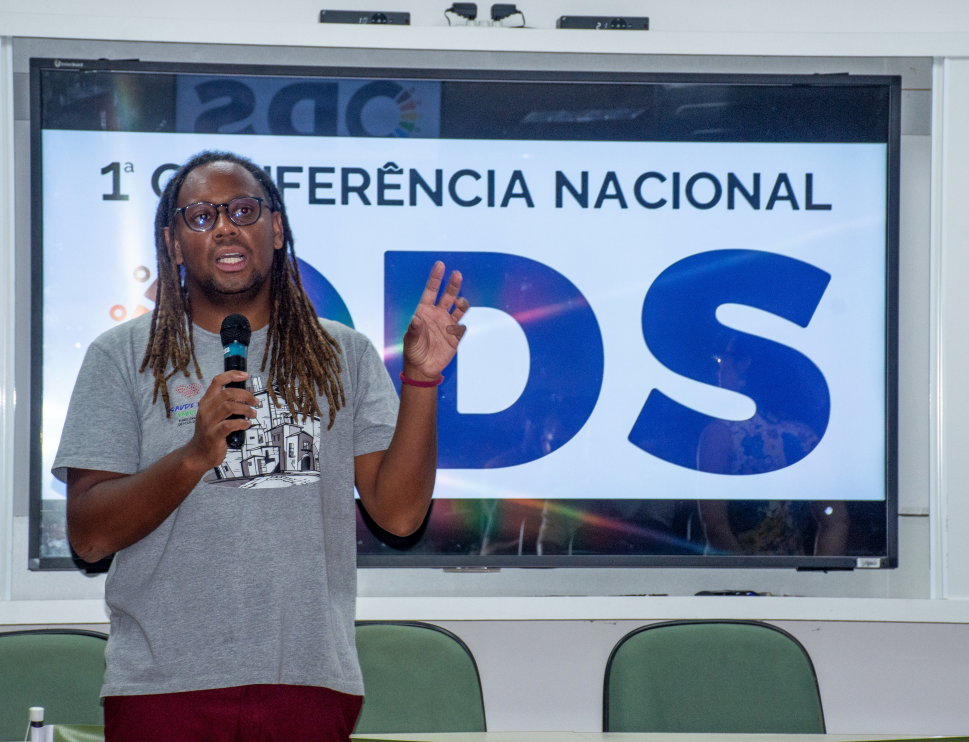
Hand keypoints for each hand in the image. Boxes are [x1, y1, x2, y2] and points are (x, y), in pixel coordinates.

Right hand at [183, 370, 257, 468]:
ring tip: (253, 413)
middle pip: (227, 393)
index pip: (217, 381)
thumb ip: (224, 404)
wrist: (198, 454)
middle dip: (245, 395)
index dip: (232, 375)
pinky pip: (230, 424)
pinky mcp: (214, 435)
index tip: (245, 375)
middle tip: (255, 402)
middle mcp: (206, 409)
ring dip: (246, 409)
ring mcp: (209, 422)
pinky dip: (242, 423)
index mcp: (206, 402)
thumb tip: (245, 395)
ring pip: (229, 406)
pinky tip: (247, 424)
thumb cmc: (210, 432)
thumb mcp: (213, 414)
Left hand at [402, 261, 468, 381]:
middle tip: (457, 274)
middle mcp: (438, 314)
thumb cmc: (413, 351)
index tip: (440, 265)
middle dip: (453, 285)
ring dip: (462, 303)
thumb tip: (415, 319)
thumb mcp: (410, 341)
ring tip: (460, 302)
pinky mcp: (455, 336)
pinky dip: (459, 327)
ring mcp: (447, 324)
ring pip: (459, 308)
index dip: (436, 278)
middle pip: (448, 295)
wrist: (423, 368)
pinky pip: (461, 327)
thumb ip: (413, 330)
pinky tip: (452, 332)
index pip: (431, 291)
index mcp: (425, 311)